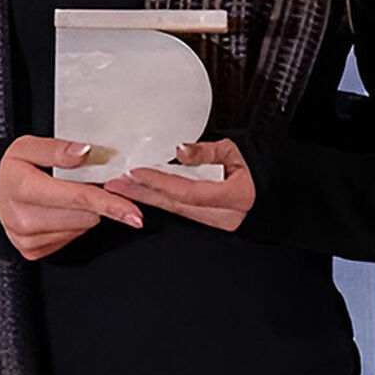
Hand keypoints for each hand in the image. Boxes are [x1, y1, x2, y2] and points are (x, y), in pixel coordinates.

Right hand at [0, 135, 143, 261]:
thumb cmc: (11, 170)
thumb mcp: (27, 147)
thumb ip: (58, 149)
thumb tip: (86, 152)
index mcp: (23, 189)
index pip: (78, 198)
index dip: (110, 203)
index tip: (134, 211)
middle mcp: (24, 220)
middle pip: (85, 216)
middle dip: (95, 199)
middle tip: (86, 183)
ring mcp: (28, 240)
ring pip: (82, 228)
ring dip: (84, 212)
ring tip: (66, 195)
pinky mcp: (34, 252)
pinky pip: (72, 238)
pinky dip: (73, 223)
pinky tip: (59, 211)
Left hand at [106, 138, 254, 231]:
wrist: (260, 187)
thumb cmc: (247, 166)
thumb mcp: (232, 151)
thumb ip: (206, 151)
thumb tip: (181, 151)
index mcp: (234, 198)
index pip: (188, 191)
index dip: (160, 182)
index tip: (136, 172)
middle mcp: (223, 217)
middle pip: (174, 204)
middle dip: (141, 192)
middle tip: (114, 183)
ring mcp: (212, 224)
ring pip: (171, 210)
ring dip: (143, 197)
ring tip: (118, 188)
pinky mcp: (202, 224)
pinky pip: (174, 211)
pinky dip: (154, 201)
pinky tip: (135, 194)